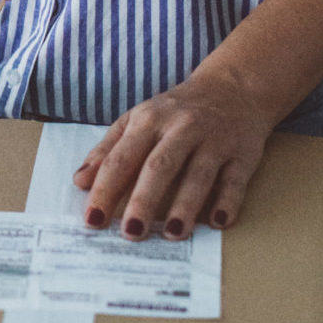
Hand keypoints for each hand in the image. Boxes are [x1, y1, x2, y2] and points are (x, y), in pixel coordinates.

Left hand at [70, 67, 279, 241]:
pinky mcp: (243, 153)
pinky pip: (235, 179)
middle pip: (159, 167)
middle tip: (130, 233)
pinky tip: (218, 222)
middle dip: (143, 201)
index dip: (105, 190)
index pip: (121, 159)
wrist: (232, 88)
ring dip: (186, 205)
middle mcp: (181, 128)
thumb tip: (80, 182)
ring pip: (198, 175)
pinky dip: (228, 201)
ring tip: (173, 234)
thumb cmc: (176, 111)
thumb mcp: (137, 120)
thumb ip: (108, 150)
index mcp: (148, 120)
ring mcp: (214, 140)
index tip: (93, 221)